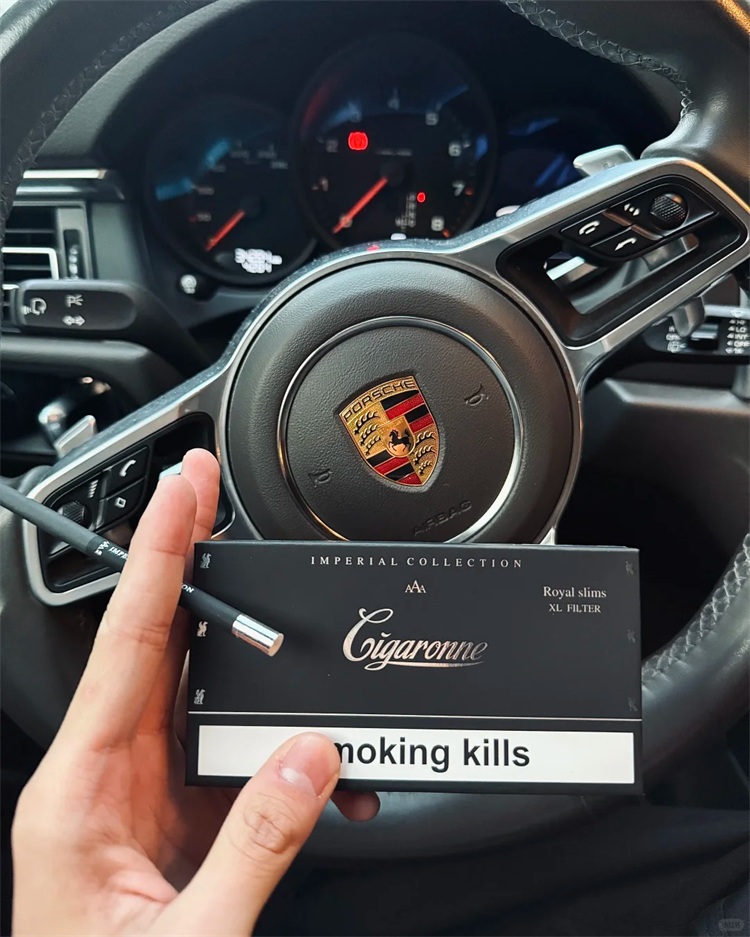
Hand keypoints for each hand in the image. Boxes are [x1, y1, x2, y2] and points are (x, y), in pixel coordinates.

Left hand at [12, 449, 377, 935]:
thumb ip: (253, 847)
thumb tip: (312, 758)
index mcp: (78, 791)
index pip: (127, 640)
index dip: (160, 553)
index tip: (181, 488)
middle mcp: (104, 777)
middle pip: (159, 644)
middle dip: (195, 565)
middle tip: (218, 498)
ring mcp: (143, 795)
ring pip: (200, 690)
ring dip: (249, 651)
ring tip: (288, 610)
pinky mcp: (178, 820)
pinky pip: (233, 753)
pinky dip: (282, 741)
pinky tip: (321, 753)